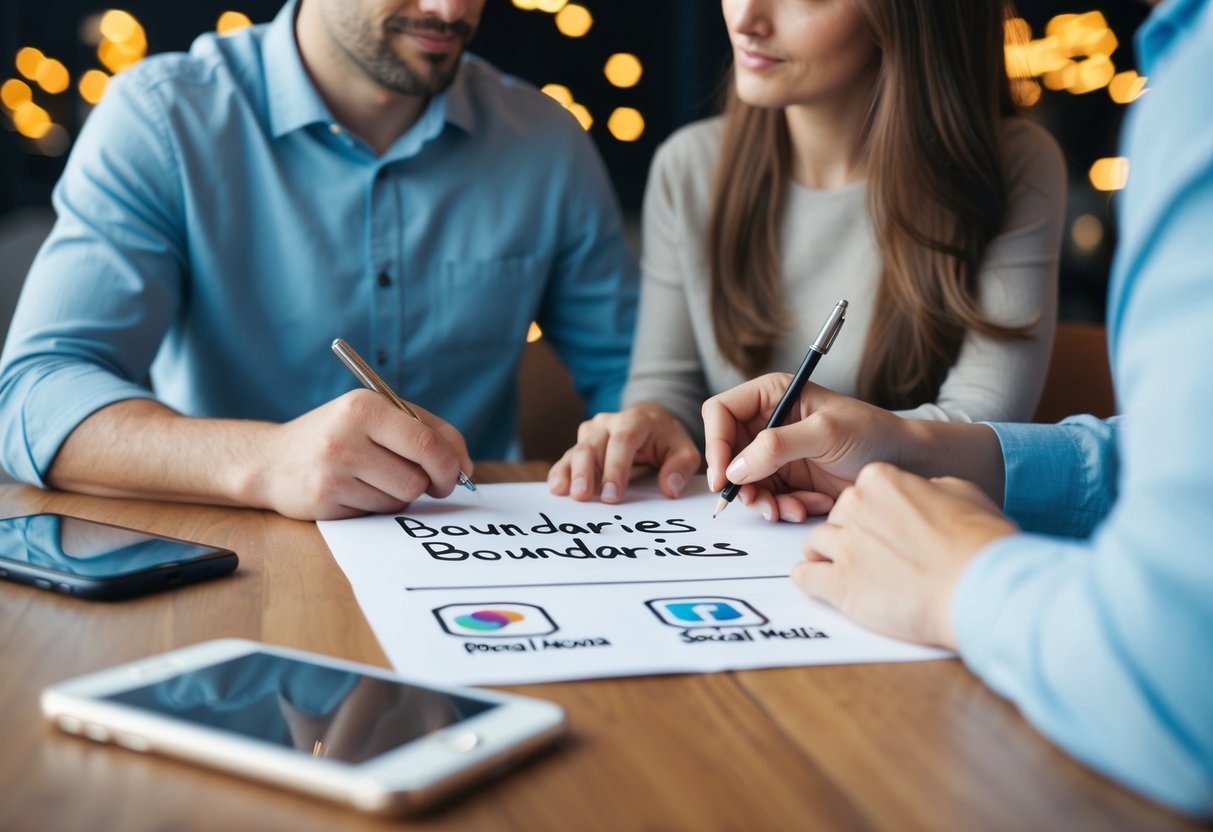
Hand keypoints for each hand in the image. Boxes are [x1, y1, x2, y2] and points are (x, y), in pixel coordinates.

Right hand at [247, 390, 472, 519]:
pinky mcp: (326, 500)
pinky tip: (357, 490)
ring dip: (402, 494)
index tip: (460, 471)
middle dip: (437, 484)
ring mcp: (335, 470)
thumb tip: (465, 467)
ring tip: (380, 479)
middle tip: (436, 485)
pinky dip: (379, 505)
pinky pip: (378, 511)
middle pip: (419, 476)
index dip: (452, 462)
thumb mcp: (376, 415)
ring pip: (402, 498)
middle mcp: (347, 436)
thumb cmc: (338, 435)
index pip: (427, 440)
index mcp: (365, 406)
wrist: (272, 460)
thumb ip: (424, 431)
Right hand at [547, 402, 700, 502]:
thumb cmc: (667, 439)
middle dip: (586, 471)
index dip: (615, 468)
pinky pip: (568, 456)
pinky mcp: (583, 443)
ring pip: (577, 449)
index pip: (622, 441)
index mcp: (635, 421)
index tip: (613, 495)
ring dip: (570, 472)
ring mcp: (593, 431)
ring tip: (566, 494)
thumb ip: (680, 468)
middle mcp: (609, 422)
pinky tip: (556, 487)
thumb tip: (669, 489)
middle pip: (592, 444)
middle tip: (583, 496)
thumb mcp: (684, 450)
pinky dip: (562, 471)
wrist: (650, 419)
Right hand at [701, 376, 911, 521]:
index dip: (715, 442)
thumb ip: (778, 445)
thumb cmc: (872, 434)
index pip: (721, 412)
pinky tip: (809, 506)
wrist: (904, 463)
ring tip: (789, 509)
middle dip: (739, 481)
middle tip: (756, 501)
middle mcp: (767, 423)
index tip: (723, 475)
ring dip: (762, 500)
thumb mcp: (826, 433)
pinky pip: (766, 498)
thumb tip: (736, 468)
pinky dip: (782, 508)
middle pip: (727, 451)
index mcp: (772, 395)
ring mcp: (775, 453)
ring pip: (743, 481)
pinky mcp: (786, 480)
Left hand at [795, 462, 1016, 647]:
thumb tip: (921, 494)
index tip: (885, 532)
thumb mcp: (960, 494)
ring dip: (828, 558)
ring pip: (815, 545)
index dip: (872, 516)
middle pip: (835, 519)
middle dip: (850, 537)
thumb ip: (927, 489)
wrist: (981, 586)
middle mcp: (856, 505)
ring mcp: (845, 545)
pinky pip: (804, 576)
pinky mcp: (839, 583)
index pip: (860, 495)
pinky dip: (810, 581)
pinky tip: (825, 587)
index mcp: (881, 480)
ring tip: (851, 573)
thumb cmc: (980, 542)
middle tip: (874, 558)